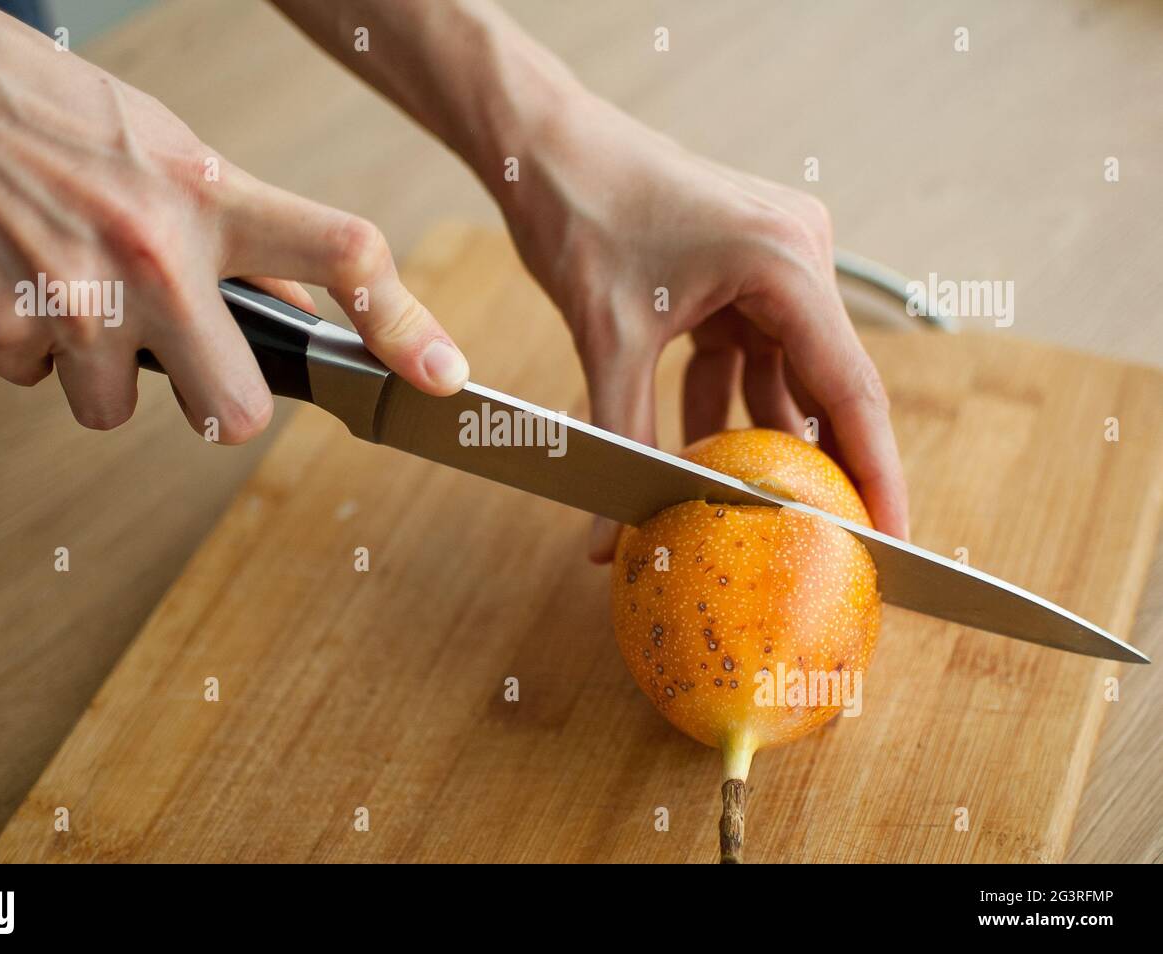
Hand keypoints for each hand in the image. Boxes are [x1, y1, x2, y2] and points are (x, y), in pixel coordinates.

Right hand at [0, 0, 467, 440]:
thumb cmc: (36, 105)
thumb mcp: (161, 148)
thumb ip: (234, 230)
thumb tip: (294, 300)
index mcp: (208, 194)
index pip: (340, 255)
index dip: (403, 324)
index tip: (438, 374)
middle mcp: (151, 252)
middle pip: (236, 412)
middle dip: (217, 406)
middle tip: (185, 358)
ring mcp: (72, 298)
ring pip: (117, 410)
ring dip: (100, 368)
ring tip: (68, 283)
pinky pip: (36, 383)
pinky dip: (27, 346)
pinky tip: (11, 276)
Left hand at [497, 94, 909, 559]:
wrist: (546, 143)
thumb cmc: (583, 212)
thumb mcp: (608, 338)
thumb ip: (619, 440)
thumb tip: (606, 544)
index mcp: (786, 262)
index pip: (850, 388)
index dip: (875, 473)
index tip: (893, 539)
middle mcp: (797, 256)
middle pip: (824, 384)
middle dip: (820, 464)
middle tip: (830, 540)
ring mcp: (772, 262)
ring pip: (782, 373)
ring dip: (762, 436)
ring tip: (761, 511)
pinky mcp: (741, 271)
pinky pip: (749, 352)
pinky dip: (728, 400)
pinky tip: (707, 453)